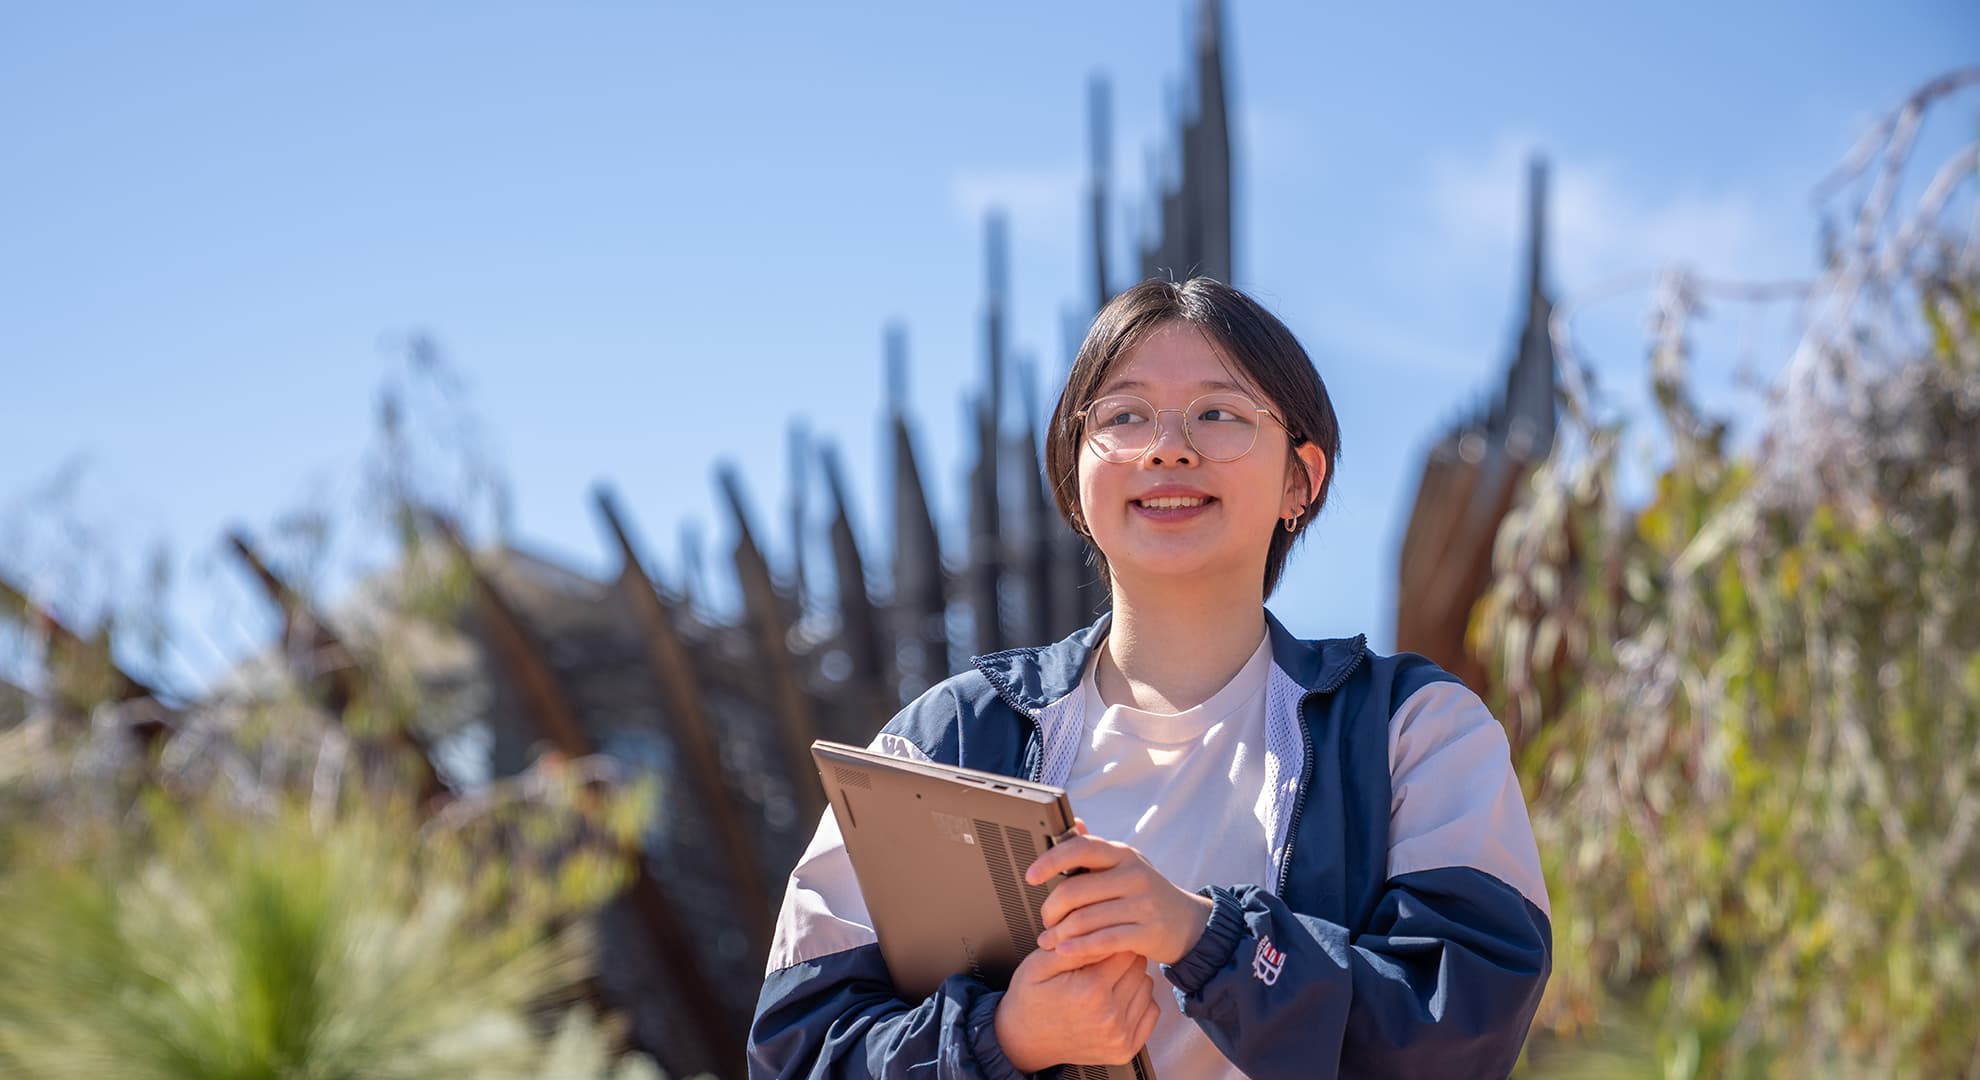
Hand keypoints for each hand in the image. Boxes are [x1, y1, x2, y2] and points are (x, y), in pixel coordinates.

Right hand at [993, 947, 1158, 1071]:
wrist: (1023, 1040)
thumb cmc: (1030, 998)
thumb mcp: (1040, 963)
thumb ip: (1073, 946)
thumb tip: (1101, 930)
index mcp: (1090, 991)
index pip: (1124, 948)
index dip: (1111, 940)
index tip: (1098, 942)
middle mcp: (1110, 1016)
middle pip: (1139, 966)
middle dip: (1122, 958)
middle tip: (1099, 962)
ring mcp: (1119, 1036)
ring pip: (1147, 986)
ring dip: (1131, 979)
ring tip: (1105, 981)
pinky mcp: (1125, 1049)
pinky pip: (1151, 1011)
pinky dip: (1138, 1002)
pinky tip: (1116, 1000)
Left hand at [1026, 818, 1213, 965]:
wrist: (1188, 923)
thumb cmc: (1147, 894)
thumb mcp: (1126, 865)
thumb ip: (1097, 850)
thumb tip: (1075, 821)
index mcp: (1123, 854)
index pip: (1081, 848)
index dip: (1051, 860)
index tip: (1031, 876)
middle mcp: (1134, 874)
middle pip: (1076, 890)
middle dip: (1051, 909)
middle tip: (1044, 921)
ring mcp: (1142, 904)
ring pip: (1086, 918)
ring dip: (1060, 934)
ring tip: (1049, 941)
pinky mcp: (1147, 932)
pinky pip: (1103, 940)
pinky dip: (1079, 948)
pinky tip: (1065, 951)